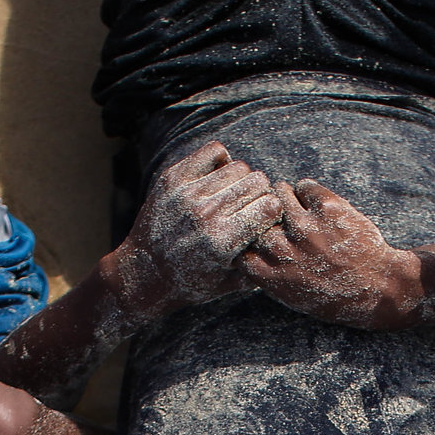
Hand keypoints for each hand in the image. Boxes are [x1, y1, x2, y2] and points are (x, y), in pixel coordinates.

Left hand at [111, 141, 284, 315]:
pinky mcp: (174, 178)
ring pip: (238, 166)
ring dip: (243, 180)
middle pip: (257, 182)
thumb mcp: (231, 283)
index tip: (267, 219)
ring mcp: (188, 193)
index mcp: (224, 240)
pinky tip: (218, 179)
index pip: (270, 206)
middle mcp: (206, 214)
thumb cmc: (193, 282)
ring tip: (234, 195)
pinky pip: (214, 151)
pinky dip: (222, 161)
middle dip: (261, 195)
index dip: (274, 211)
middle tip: (251, 207)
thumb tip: (289, 241)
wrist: (145, 273)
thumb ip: (263, 264)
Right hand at [239, 178, 411, 326]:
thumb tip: (247, 241)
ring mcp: (305, 228)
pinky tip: (322, 209)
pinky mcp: (327, 208)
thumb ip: (268, 270)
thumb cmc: (334, 296)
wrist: (379, 289)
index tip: (258, 233)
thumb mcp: (292, 295)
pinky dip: (310, 193)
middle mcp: (283, 250)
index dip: (247, 234)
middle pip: (256, 214)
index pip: (238, 243)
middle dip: (265, 212)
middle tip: (283, 217)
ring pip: (278, 192)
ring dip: (286, 197)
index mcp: (270, 274)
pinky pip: (305, 186)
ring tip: (302, 210)